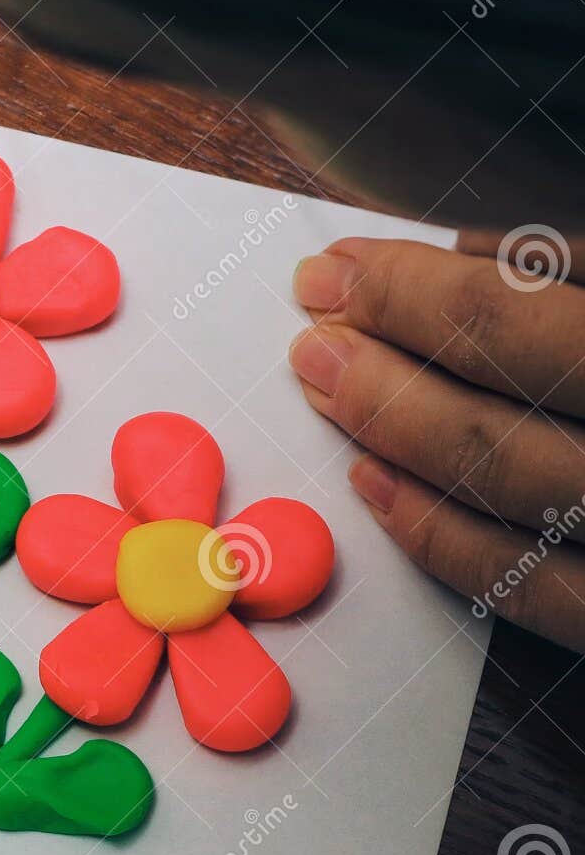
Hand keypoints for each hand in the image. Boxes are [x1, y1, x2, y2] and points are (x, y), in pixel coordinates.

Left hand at [288, 235, 584, 648]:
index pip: (518, 319)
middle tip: (311, 332)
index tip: (338, 270)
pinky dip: (447, 542)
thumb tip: (469, 255)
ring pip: (514, 500)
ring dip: (397, 441)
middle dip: (385, 367)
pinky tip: (379, 490)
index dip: (409, 291)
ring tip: (327, 392)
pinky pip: (544, 599)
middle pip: (505, 411)